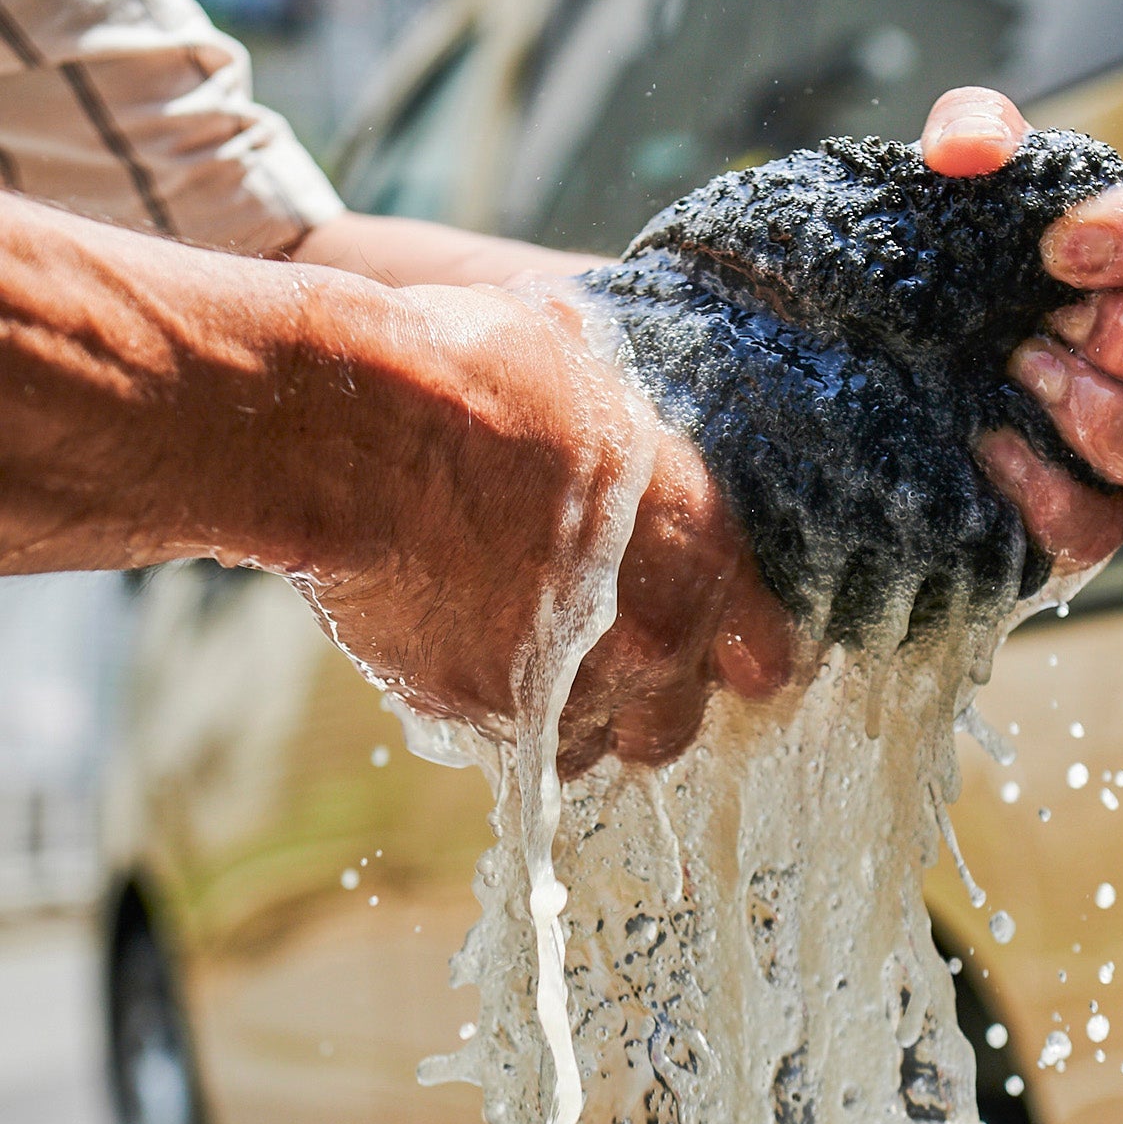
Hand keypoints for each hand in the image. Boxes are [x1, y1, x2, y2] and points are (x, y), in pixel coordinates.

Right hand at [296, 279, 791, 775]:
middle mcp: (649, 641)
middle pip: (677, 723)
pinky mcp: (475, 717)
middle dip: (646, 698)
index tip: (711, 641)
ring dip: (569, 717)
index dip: (734, 649)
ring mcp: (564, 692)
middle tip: (602, 646)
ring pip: (590, 749)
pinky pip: (505, 742)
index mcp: (699, 550)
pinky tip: (462, 656)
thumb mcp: (588, 375)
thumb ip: (624, 435)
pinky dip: (491, 714)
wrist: (357, 434)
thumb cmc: (475, 375)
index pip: (764, 655)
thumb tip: (612, 403)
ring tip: (526, 658)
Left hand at [921, 87, 1122, 569]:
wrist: (872, 369)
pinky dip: (1049, 491)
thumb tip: (973, 149)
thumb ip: (970, 133)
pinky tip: (989, 447)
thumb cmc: (950, 265)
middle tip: (1049, 324)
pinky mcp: (1087, 518)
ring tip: (1026, 378)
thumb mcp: (951, 182)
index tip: (1060, 247)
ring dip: (1117, 420)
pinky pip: (1103, 527)